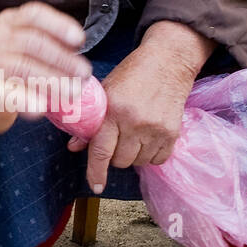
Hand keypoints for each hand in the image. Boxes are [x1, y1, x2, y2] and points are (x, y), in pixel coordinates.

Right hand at [0, 1, 91, 133]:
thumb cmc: (12, 72)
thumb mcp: (27, 49)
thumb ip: (51, 47)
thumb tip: (80, 63)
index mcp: (10, 22)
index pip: (34, 15)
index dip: (59, 25)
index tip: (80, 40)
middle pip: (34, 43)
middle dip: (63, 59)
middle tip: (84, 74)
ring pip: (24, 67)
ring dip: (53, 81)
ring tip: (73, 92)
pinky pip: (7, 93)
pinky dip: (26, 100)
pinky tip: (41, 108)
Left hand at [67, 21, 213, 191]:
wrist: (168, 61)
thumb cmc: (133, 74)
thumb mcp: (105, 92)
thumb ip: (90, 121)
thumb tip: (74, 147)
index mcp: (114, 110)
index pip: (101, 150)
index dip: (96, 172)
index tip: (95, 186)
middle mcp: (136, 122)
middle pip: (120, 161)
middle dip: (114, 156)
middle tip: (117, 139)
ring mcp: (156, 129)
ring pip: (138, 162)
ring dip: (133, 155)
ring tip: (133, 136)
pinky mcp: (173, 132)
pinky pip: (158, 160)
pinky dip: (151, 155)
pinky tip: (148, 139)